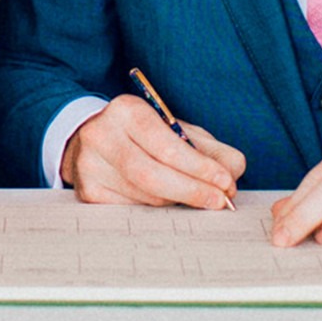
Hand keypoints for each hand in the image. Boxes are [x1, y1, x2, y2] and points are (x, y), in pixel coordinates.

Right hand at [61, 96, 246, 209]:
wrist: (93, 139)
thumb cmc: (144, 135)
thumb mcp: (178, 130)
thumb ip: (211, 149)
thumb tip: (234, 171)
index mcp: (126, 110)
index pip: (166, 144)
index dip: (198, 167)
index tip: (226, 182)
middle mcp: (101, 135)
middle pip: (151, 174)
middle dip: (192, 190)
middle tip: (219, 201)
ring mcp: (89, 166)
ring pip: (144, 196)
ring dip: (178, 202)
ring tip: (198, 198)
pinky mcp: (87, 193)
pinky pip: (132, 210)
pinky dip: (157, 209)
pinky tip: (168, 201)